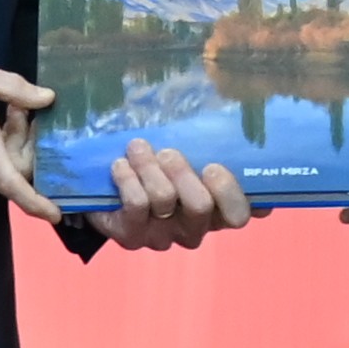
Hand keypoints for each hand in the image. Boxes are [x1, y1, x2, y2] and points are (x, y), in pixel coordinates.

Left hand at [91, 142, 254, 250]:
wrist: (109, 182)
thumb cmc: (159, 163)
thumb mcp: (187, 150)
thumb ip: (207, 142)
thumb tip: (228, 110)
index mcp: (217, 208)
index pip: (239, 213)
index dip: (231, 193)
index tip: (213, 166)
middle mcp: (195, 227)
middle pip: (201, 206)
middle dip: (183, 173)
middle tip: (168, 153)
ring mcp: (164, 235)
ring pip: (164, 200)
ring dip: (150, 168)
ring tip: (138, 148)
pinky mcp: (133, 237)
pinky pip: (135, 205)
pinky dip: (127, 179)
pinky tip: (120, 165)